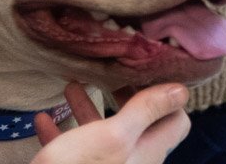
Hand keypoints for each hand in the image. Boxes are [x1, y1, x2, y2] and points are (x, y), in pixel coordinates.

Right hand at [31, 83, 190, 163]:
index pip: (175, 119)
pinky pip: (76, 150)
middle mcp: (133, 160)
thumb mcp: (112, 135)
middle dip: (120, 96)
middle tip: (109, 75)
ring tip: (72, 86)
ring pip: (103, 134)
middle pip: (137, 123)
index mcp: (147, 150)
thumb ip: (145, 111)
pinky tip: (43, 120)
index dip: (166, 96)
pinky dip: (63, 133)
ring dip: (87, 109)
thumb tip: (182, 90)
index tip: (146, 71)